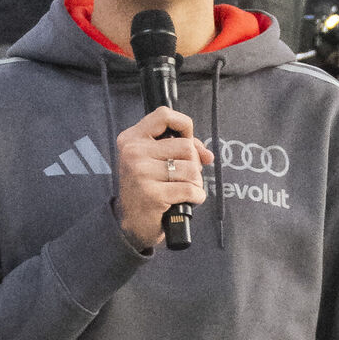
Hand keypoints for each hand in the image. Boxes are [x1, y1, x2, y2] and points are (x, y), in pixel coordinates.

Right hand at [113, 102, 208, 251]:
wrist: (131, 224)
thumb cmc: (145, 189)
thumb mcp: (154, 161)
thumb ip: (180, 149)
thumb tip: (207, 154)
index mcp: (131, 139)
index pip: (164, 115)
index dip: (184, 125)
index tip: (188, 141)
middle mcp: (133, 153)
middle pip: (186, 146)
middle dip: (194, 164)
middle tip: (183, 177)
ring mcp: (141, 173)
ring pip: (192, 169)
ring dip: (196, 183)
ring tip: (183, 190)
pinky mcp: (152, 194)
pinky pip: (191, 189)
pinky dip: (196, 197)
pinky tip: (186, 201)